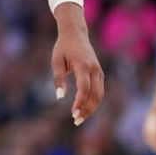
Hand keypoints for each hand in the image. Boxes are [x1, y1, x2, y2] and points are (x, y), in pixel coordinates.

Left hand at [51, 3, 104, 125]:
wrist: (75, 34)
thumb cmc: (63, 47)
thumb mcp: (56, 60)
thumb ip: (58, 78)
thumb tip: (60, 97)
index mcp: (83, 65)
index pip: (84, 88)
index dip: (80, 102)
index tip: (73, 113)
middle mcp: (94, 69)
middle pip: (95, 95)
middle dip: (87, 109)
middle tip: (76, 120)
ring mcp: (99, 71)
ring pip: (99, 95)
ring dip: (91, 108)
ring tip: (79, 118)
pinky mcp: (100, 73)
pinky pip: (99, 91)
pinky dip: (94, 101)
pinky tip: (84, 109)